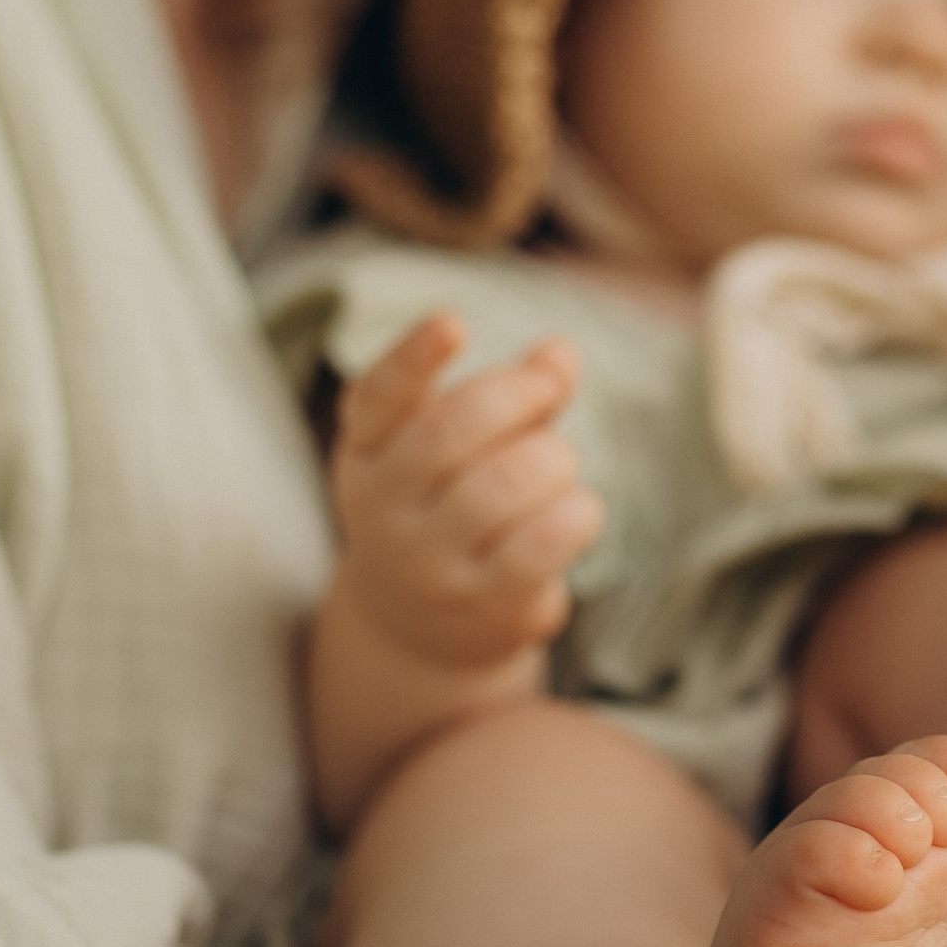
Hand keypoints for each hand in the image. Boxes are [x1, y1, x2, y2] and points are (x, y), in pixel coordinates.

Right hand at [330, 314, 604, 675]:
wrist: (419, 623)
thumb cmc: (453, 499)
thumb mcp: (462, 441)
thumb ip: (514, 391)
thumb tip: (559, 354)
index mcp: (368, 448)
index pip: (378, 396)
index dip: (413, 357)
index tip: (453, 322)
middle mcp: (383, 506)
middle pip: (452, 430)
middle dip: (520, 394)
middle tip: (547, 390)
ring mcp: (427, 561)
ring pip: (505, 484)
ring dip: (554, 459)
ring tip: (557, 465)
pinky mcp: (480, 603)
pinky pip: (541, 545)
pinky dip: (577, 513)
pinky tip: (578, 510)